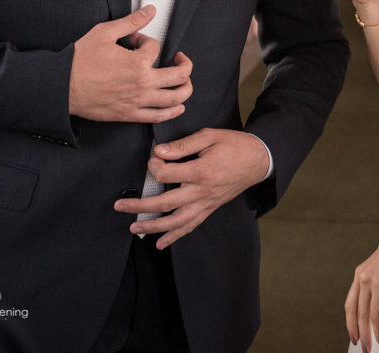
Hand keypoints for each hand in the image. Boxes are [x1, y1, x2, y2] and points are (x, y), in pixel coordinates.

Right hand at [69, 6, 193, 122]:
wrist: (60, 86)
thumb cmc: (77, 62)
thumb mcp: (104, 33)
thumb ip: (130, 21)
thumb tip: (149, 10)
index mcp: (137, 63)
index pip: (155, 48)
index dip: (148, 40)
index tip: (138, 41)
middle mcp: (142, 84)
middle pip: (180, 76)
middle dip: (185, 64)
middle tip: (181, 60)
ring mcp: (137, 101)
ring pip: (175, 99)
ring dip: (186, 89)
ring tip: (185, 82)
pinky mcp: (129, 115)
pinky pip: (158, 117)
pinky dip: (172, 112)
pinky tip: (177, 106)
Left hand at [114, 128, 270, 248]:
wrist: (259, 160)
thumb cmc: (235, 145)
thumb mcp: (210, 136)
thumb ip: (183, 145)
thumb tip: (160, 151)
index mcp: (201, 171)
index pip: (166, 174)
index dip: (154, 165)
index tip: (154, 157)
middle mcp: (201, 192)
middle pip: (165, 203)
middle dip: (139, 206)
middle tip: (119, 206)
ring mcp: (206, 203)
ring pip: (176, 221)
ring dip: (153, 227)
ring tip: (134, 228)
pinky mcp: (210, 209)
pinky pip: (191, 226)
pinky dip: (175, 236)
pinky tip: (161, 243)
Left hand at [345, 214, 378, 351]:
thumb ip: (377, 279)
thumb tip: (378, 300)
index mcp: (360, 273)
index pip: (350, 306)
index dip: (351, 325)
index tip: (354, 337)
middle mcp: (366, 278)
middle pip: (360, 316)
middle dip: (363, 337)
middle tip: (366, 350)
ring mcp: (378, 282)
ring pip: (373, 318)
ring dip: (377, 337)